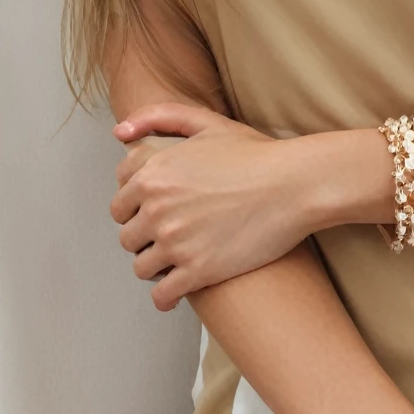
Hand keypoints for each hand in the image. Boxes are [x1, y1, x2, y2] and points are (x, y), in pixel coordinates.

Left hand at [111, 102, 311, 307]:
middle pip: (128, 236)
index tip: (157, 212)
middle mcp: (157, 208)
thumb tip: (119, 133)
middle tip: (171, 235)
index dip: (138, 209)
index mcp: (153, 173)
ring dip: (156, 266)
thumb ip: (157, 117)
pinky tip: (180, 289)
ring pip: (142, 268)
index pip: (119, 203)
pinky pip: (162, 296)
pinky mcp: (197, 271)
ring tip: (177, 260)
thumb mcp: (205, 123)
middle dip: (145, 237)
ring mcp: (175, 242)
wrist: (294, 184)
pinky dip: (166, 296)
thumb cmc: (254, 154)